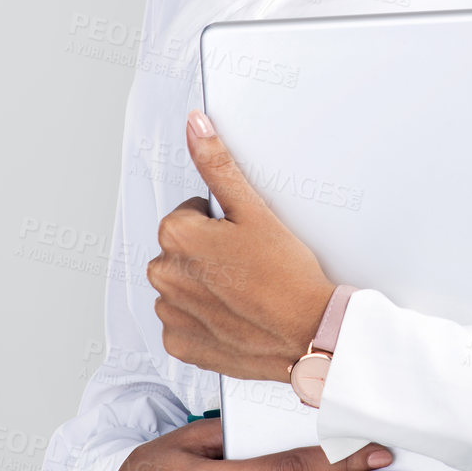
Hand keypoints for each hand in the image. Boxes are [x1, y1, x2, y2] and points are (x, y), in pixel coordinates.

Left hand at [147, 109, 336, 381]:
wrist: (308, 334)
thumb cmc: (287, 275)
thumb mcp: (254, 210)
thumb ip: (217, 165)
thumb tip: (195, 127)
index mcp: (176, 236)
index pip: (189, 214)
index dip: (220, 224)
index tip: (244, 240)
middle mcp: (163, 275)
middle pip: (183, 250)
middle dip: (208, 253)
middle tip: (248, 265)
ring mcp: (170, 313)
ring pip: (182, 285)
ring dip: (205, 285)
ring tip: (245, 291)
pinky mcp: (180, 343)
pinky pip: (184, 321)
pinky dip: (205, 318)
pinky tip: (234, 315)